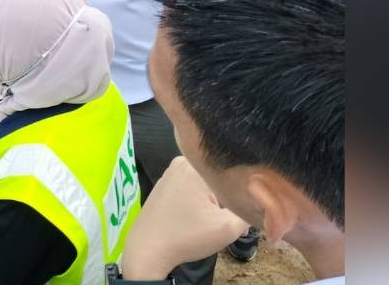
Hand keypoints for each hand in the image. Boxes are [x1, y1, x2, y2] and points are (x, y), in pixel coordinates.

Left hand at [121, 157, 249, 279]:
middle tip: (221, 216)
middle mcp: (182, 161)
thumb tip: (263, 204)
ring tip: (207, 217)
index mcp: (197, 165)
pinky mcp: (164, 183)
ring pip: (206, 183)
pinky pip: (192, 186)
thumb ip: (251, 212)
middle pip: (219, 177)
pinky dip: (198, 200)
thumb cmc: (186, 236)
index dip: (241, 193)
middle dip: (226, 196)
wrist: (147, 248)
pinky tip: (194, 215)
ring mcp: (171, 171)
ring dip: (212, 199)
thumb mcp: (228, 228)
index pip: (233, 174)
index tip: (239, 208)